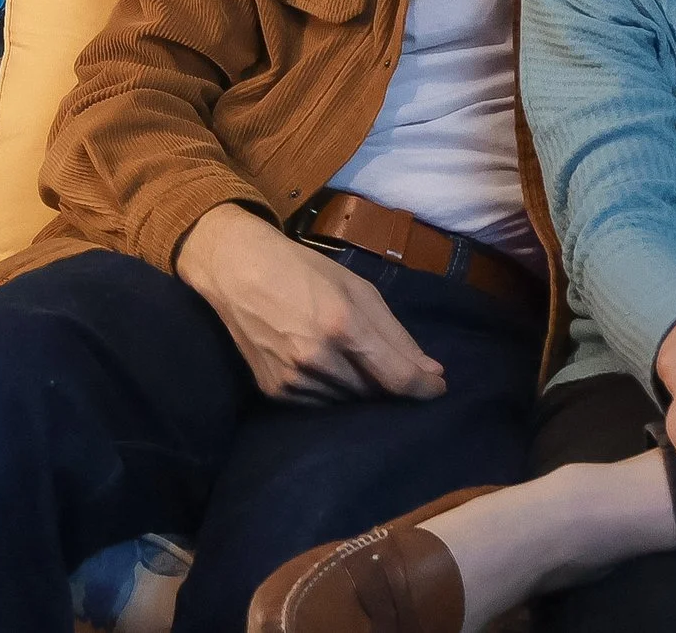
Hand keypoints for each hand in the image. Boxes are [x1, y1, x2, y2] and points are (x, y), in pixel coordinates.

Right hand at [175, 204, 445, 402]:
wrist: (237, 270)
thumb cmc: (304, 270)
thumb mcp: (357, 288)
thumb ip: (396, 334)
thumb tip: (432, 371)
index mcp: (342, 325)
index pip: (397, 377)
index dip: (424, 388)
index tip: (438, 388)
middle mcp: (317, 358)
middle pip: (374, 393)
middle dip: (391, 385)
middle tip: (394, 367)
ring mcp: (292, 379)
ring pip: (348, 403)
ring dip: (362, 389)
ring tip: (355, 361)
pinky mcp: (274, 392)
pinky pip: (320, 405)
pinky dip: (333, 392)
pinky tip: (328, 368)